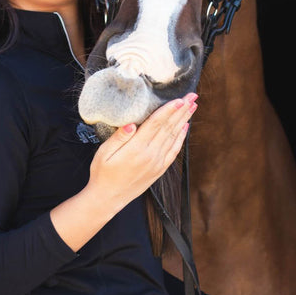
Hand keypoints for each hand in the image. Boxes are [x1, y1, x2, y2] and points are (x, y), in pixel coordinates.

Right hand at [87, 93, 197, 211]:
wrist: (108, 198)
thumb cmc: (102, 174)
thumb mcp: (103, 154)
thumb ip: (118, 138)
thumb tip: (132, 124)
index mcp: (136, 149)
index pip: (156, 124)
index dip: (169, 110)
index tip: (180, 99)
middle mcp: (150, 155)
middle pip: (169, 128)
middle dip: (182, 110)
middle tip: (192, 96)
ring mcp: (157, 163)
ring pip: (174, 137)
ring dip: (184, 120)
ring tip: (193, 106)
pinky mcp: (159, 169)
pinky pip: (174, 151)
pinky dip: (181, 138)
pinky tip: (185, 127)